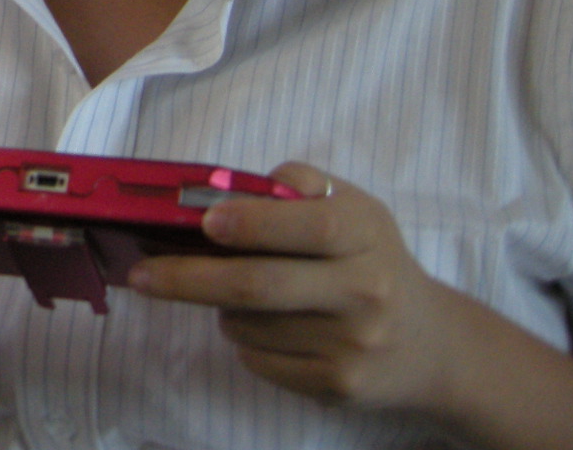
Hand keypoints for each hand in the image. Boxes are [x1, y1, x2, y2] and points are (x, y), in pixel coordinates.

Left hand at [128, 163, 457, 412]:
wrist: (431, 347)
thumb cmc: (371, 260)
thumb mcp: (353, 208)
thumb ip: (296, 186)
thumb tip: (224, 187)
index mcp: (365, 234)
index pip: (307, 226)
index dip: (253, 223)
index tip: (206, 222)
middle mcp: (364, 291)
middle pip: (258, 286)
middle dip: (187, 278)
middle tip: (141, 274)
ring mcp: (352, 345)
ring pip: (248, 324)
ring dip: (219, 307)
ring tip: (230, 292)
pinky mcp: (337, 386)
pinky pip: (259, 360)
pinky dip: (243, 340)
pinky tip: (263, 326)